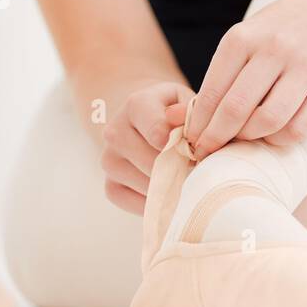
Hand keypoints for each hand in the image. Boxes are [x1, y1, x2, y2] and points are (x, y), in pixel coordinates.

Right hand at [101, 81, 190, 214]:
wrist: (147, 122)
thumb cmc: (175, 113)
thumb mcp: (186, 102)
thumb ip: (190, 112)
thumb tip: (182, 122)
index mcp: (135, 105)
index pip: (158, 133)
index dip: (183, 148)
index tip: (196, 151)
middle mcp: (115, 132)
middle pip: (154, 163)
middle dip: (181, 170)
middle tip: (197, 169)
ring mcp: (109, 161)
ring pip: (147, 185)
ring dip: (172, 187)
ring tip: (185, 177)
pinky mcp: (110, 186)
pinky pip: (137, 204)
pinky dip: (159, 203)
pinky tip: (169, 190)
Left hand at [172, 0, 306, 159]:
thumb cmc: (278, 34)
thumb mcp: (244, 41)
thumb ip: (214, 79)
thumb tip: (174, 119)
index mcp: (244, 37)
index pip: (213, 91)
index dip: (198, 123)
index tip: (191, 141)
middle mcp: (275, 50)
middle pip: (236, 109)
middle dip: (216, 138)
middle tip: (208, 152)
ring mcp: (306, 69)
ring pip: (268, 121)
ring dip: (249, 139)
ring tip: (242, 139)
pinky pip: (299, 129)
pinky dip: (279, 140)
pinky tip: (271, 135)